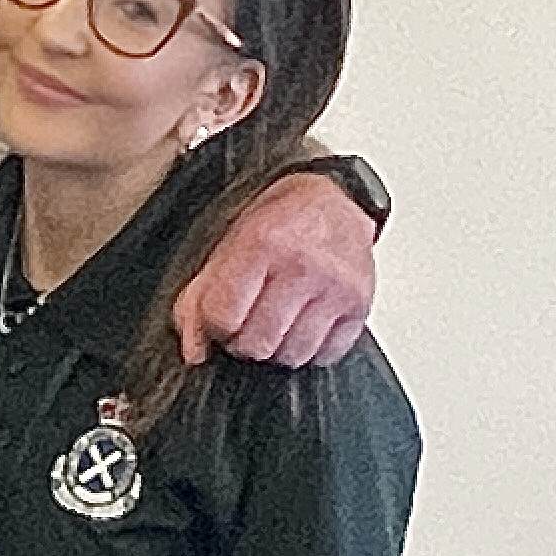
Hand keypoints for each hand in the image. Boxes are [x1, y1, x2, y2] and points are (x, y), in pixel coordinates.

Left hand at [170, 166, 377, 368]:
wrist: (332, 199)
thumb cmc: (278, 221)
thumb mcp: (226, 246)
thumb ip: (199, 299)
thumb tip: (195, 351)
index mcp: (263, 244)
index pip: (224, 317)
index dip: (215, 325)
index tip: (221, 317)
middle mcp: (304, 266)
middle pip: (257, 344)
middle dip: (244, 341)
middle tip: (248, 320)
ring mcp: (337, 288)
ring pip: (292, 355)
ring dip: (278, 347)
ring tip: (276, 321)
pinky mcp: (360, 305)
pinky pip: (326, 355)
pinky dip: (311, 349)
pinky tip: (304, 324)